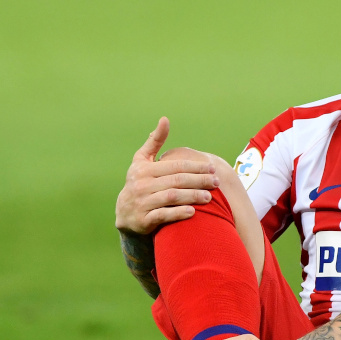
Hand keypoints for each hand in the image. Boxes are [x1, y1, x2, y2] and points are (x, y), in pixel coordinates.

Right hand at [114, 117, 219, 234]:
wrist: (124, 213)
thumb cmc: (139, 182)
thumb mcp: (142, 161)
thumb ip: (154, 142)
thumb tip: (165, 119)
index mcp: (144, 169)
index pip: (175, 166)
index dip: (195, 166)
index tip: (212, 168)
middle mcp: (142, 184)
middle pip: (176, 180)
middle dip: (199, 181)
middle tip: (216, 182)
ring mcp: (142, 202)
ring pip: (171, 197)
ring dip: (192, 196)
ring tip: (209, 197)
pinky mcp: (143, 220)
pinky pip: (163, 215)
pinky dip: (178, 213)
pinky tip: (193, 212)